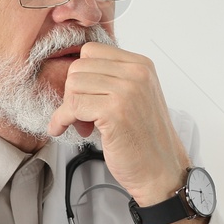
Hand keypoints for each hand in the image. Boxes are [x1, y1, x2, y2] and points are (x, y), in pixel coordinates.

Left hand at [48, 43, 204, 223]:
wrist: (162, 172)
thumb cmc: (146, 141)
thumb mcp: (136, 97)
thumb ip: (113, 80)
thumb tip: (74, 76)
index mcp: (142, 65)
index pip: (92, 52)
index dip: (82, 77)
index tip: (86, 98)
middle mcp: (136, 73)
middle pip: (79, 67)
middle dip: (73, 92)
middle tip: (83, 116)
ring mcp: (127, 91)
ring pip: (73, 85)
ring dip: (68, 107)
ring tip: (83, 126)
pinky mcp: (114, 112)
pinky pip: (71, 106)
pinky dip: (61, 119)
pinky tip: (63, 129)